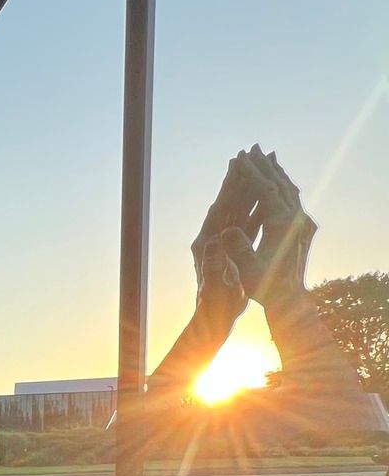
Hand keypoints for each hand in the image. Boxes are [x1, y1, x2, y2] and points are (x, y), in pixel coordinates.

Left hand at [189, 152, 257, 331]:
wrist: (212, 321)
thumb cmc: (214, 308)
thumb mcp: (214, 286)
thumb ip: (214, 264)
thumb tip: (214, 242)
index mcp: (206, 243)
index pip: (220, 207)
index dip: (230, 185)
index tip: (238, 163)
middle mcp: (211, 237)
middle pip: (229, 201)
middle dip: (241, 178)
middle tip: (252, 154)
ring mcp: (221, 241)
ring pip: (238, 209)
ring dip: (250, 188)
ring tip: (262, 168)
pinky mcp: (231, 248)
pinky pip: (246, 223)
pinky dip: (256, 208)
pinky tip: (267, 196)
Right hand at [237, 146, 316, 305]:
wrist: (289, 299)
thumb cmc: (265, 287)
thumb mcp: (248, 271)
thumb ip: (238, 250)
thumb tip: (226, 232)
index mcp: (282, 225)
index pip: (265, 190)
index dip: (251, 173)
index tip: (239, 158)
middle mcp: (296, 219)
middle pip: (279, 183)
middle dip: (264, 165)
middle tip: (252, 148)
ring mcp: (303, 223)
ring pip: (290, 189)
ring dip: (276, 172)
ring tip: (266, 158)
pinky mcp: (305, 228)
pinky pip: (294, 200)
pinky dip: (284, 186)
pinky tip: (279, 183)